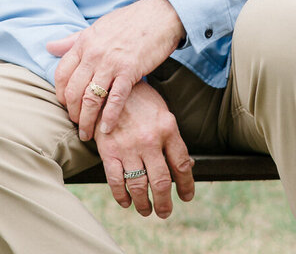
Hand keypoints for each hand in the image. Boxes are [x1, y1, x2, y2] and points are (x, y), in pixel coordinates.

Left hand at [46, 0, 184, 139]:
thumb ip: (72, 40)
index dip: (60, 94)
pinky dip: (109, 117)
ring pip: (91, 98)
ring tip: (87, 134)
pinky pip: (115, 99)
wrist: (159, 16)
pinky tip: (107, 129)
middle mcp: (93, 54)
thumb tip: (49, 47)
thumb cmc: (128, 21)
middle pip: (73, 91)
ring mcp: (111, 63)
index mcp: (83, 43)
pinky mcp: (130, 71)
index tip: (66, 106)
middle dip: (72, 112)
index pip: (61, 74)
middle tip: (77, 125)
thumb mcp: (96, 28)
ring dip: (87, 120)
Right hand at [93, 80, 194, 218]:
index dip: (186, 185)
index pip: (182, 165)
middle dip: (165, 202)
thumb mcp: (162, 112)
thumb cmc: (140, 99)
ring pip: (139, 185)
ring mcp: (128, 147)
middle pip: (162, 181)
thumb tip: (186, 165)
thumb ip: (173, 138)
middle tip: (165, 212)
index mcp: (168, 128)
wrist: (110, 84)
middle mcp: (150, 140)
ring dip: (144, 204)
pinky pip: (116, 181)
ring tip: (147, 210)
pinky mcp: (109, 150)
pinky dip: (122, 196)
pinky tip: (126, 202)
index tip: (186, 196)